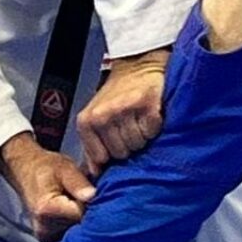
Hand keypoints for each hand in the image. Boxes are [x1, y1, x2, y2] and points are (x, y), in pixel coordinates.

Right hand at [0, 132, 94, 241]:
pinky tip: (66, 209)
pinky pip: (70, 233)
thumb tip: (92, 196)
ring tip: (68, 199)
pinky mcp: (47, 238)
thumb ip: (78, 183)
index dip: (88, 202)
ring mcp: (45, 236)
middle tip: (74, 193)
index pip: (82, 214)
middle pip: (79, 225)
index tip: (82, 189)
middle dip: (84, 210)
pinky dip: (72, 221)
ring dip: (78, 216)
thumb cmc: (45, 168)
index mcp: (46, 211)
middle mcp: (43, 229)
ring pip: (77, 231)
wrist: (26, 172)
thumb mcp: (64, 168)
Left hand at [77, 49, 166, 176]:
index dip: (114, 155)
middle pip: (121, 154)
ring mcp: (123, 110)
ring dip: (143, 137)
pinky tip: (150, 114)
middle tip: (131, 127)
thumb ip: (93, 146)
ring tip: (139, 120)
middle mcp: (102, 115)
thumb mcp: (96, 118)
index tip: (119, 143)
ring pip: (138, 145)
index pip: (102, 159)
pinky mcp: (145, 104)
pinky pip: (152, 131)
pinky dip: (155, 127)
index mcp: (87, 121)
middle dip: (129, 146)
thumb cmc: (118, 95)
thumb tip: (96, 175)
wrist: (137, 66)